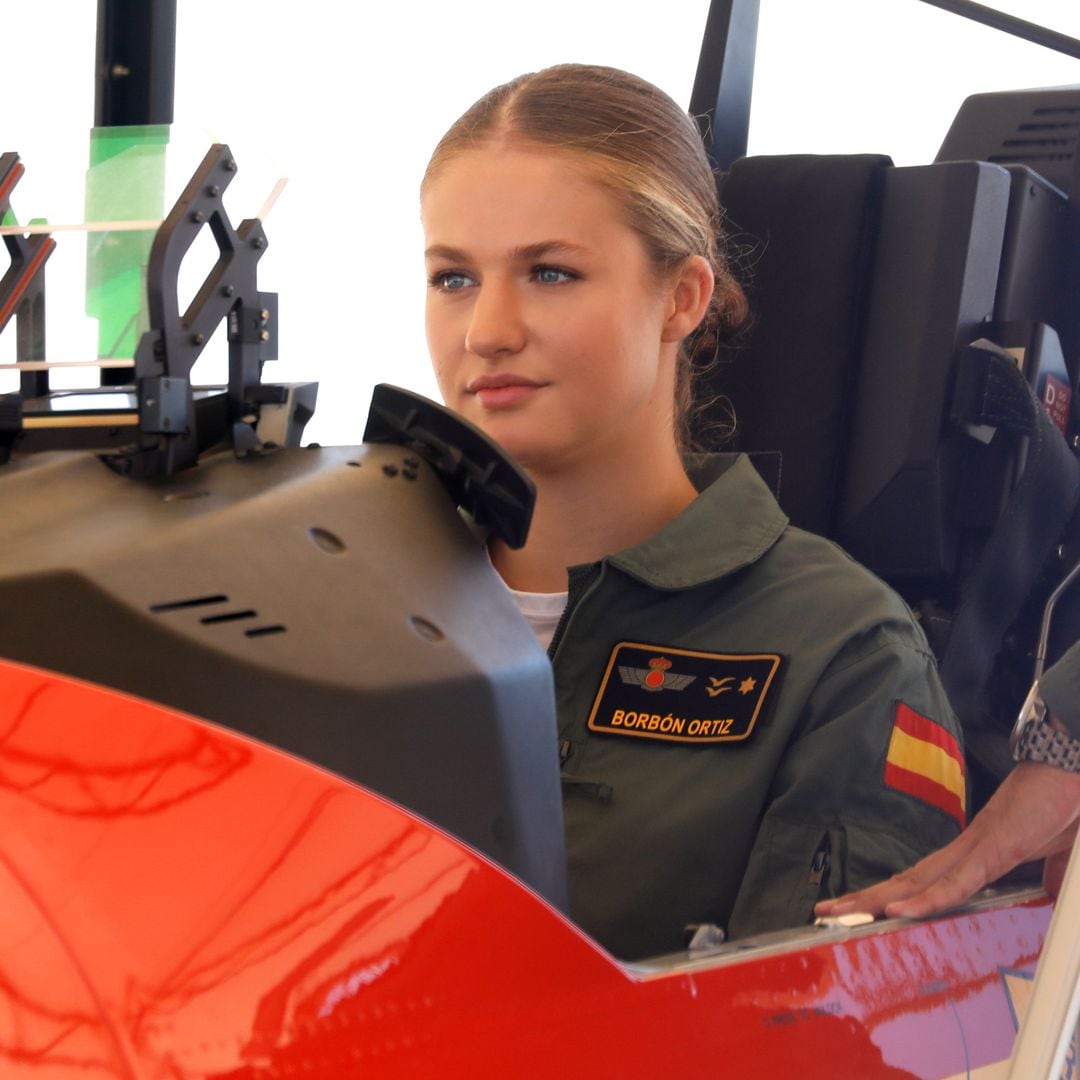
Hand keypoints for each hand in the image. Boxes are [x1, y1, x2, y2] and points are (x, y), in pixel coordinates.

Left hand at [815, 761, 1079, 919]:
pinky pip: (956, 882)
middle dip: (865, 897)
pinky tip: (898, 911)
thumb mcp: (1053, 851)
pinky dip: (927, 899)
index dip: (892, 894)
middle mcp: (965, 850)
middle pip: (905, 880)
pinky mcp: (994, 849)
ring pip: (917, 881)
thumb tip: (1044, 890)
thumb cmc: (1061, 803)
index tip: (863, 907)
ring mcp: (976, 848)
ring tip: (839, 911)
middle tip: (824, 909)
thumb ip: (1045, 872)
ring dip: (877, 898)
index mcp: (976, 853)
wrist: (1070, 767)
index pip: (923, 880)